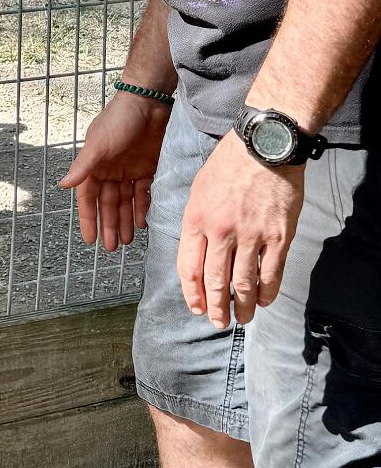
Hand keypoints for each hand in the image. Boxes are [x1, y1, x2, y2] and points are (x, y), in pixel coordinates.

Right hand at [59, 92, 171, 251]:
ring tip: (126, 241)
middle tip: (112, 248)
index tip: (90, 240)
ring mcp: (128, 169)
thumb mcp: (98, 144)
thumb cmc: (118, 119)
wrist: (147, 102)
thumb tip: (64, 185)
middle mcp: (109, 169)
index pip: (88, 198)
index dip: (88, 218)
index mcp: (94, 165)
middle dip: (109, 224)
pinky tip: (143, 222)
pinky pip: (142, 192)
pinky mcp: (146, 167)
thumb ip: (83, 166)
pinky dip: (142, 207)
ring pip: (125, 201)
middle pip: (107, 203)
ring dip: (125, 220)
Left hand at [178, 131, 304, 327]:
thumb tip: (196, 252)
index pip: (188, 267)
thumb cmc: (229, 163)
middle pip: (215, 281)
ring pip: (242, 284)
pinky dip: (266, 292)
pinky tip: (262, 301)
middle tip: (219, 322)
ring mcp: (251, 235)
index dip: (192, 293)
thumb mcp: (199, 188)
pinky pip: (271, 274)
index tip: (197, 307)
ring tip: (242, 318)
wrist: (265, 145)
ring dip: (241, 307)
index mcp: (196, 218)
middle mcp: (220, 231)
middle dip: (216, 308)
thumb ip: (196, 221)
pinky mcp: (278, 236)